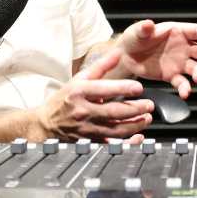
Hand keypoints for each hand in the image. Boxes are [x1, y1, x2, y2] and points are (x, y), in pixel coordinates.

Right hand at [35, 47, 153, 141]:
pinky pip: (112, 145)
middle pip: (113, 112)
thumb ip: (101, 66)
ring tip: (147, 117)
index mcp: (80, 93)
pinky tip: (138, 136)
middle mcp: (83, 111)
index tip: (139, 87)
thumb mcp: (79, 79)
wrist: (46, 124)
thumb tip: (118, 52)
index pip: (103, 89)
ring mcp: (87, 129)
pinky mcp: (90, 142)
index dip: (122, 88)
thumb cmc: (65, 99)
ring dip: (135, 125)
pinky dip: (127, 143)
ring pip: (115, 130)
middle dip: (135, 109)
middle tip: (149, 104)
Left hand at [117, 20, 196, 97]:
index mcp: (177, 32)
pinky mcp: (171, 75)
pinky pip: (182, 82)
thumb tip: (148, 23)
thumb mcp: (137, 31)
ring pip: (196, 67)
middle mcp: (182, 47)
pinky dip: (185, 88)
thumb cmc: (134, 38)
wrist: (126, 56)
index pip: (196, 31)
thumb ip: (143, 28)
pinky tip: (185, 93)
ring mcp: (178, 62)